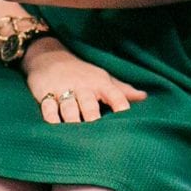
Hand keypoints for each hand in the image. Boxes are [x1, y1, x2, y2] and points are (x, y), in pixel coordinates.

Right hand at [21, 41, 145, 123]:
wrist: (49, 57)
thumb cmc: (82, 73)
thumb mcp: (103, 78)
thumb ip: (122, 90)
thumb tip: (145, 97)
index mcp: (100, 84)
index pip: (114, 95)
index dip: (121, 106)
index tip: (128, 120)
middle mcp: (82, 87)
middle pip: (89, 103)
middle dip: (92, 115)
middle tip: (96, 129)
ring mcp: (63, 90)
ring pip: (69, 107)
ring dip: (72, 120)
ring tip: (76, 134)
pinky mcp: (45, 94)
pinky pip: (48, 107)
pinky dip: (51, 118)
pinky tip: (55, 127)